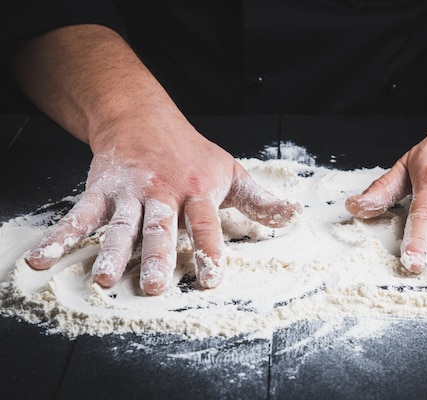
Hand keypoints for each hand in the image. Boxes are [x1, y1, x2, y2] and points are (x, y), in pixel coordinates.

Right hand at [25, 114, 301, 294]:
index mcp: (195, 191)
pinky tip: (42, 260)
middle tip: (155, 286)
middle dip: (157, 256)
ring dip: (111, 251)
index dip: (209, 248)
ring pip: (119, 225)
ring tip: (105, 279)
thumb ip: (259, 201)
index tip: (212, 277)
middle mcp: (161, 193)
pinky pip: (79, 216)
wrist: (143, 119)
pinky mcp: (100, 191)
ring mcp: (128, 193)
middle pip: (159, 227)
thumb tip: (294, 216)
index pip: (204, 223)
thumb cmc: (192, 153)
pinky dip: (60, 237)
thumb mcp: (230, 173)